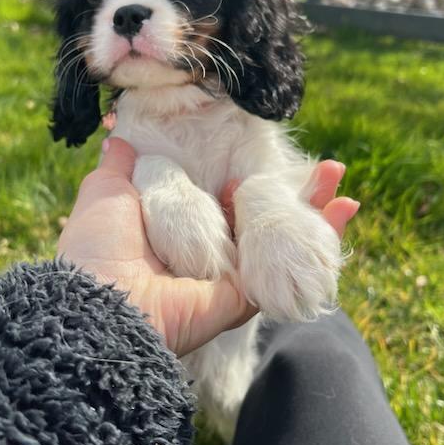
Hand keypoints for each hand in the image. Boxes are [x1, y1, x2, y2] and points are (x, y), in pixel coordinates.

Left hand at [58, 138, 358, 356]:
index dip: (249, 178)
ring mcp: (229, 276)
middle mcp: (207, 254)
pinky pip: (287, 264)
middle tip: (326, 167)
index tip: (267, 155)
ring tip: (341, 178)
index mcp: (175, 229)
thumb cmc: (97, 248)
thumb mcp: (104, 193)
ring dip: (316, 208)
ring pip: (281, 238)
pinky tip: (346, 208)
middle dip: (295, 192)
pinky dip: (321, 238)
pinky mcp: (245, 296)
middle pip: (261, 219)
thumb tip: (118, 142)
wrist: (100, 302)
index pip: (223, 200)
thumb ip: (119, 169)